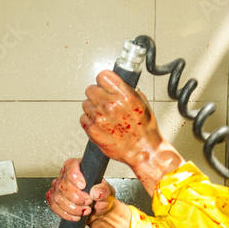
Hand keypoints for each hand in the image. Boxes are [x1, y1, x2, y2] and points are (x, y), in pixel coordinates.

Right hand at [46, 159, 115, 222]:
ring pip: (58, 197)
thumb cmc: (101, 198)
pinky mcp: (55, 200)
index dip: (74, 176)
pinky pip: (55, 207)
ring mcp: (58, 188)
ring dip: (73, 208)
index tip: (83, 186)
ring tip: (85, 210)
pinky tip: (76, 216)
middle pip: (63, 184)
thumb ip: (104, 190)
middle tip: (88, 202)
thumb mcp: (108, 193)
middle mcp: (66, 176)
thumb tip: (96, 192)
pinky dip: (66, 214)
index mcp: (79, 168)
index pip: (70, 166)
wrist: (98, 211)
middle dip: (77, 197)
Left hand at [81, 70, 184, 195]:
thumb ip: (127, 91)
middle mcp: (110, 105)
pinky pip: (83, 118)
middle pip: (91, 89)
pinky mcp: (92, 130)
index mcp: (124, 95)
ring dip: (93, 108)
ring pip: (86, 103)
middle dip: (97, 94)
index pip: (102, 76)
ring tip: (104, 116)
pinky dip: (89, 121)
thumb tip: (117, 84)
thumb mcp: (143, 103)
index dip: (104, 81)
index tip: (105, 85)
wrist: (142, 151)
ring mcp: (99, 118)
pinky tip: (100, 125)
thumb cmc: (145, 131)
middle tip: (104, 102)